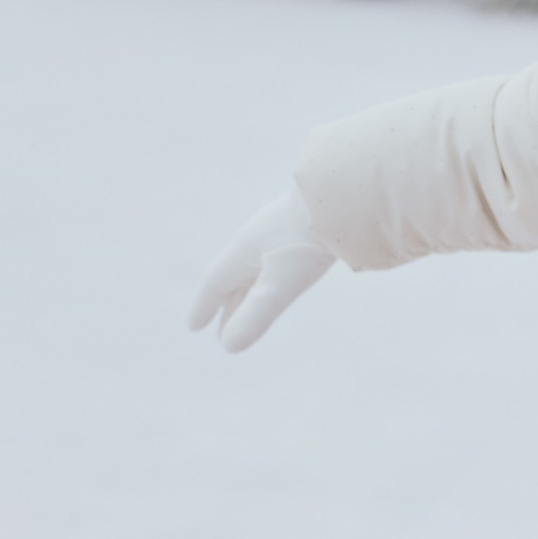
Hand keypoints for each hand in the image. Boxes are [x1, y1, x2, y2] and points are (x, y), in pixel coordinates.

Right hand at [188, 187, 337, 352]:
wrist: (343, 191)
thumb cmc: (308, 238)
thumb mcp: (281, 282)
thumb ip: (256, 314)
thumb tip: (229, 346)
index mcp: (245, 248)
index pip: (217, 282)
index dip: (205, 306)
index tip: (193, 327)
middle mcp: (258, 237)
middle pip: (236, 278)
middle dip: (228, 308)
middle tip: (223, 334)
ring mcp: (282, 229)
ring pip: (257, 267)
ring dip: (249, 293)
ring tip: (249, 310)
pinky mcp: (305, 225)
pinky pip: (278, 255)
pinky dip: (271, 276)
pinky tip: (282, 275)